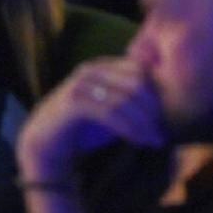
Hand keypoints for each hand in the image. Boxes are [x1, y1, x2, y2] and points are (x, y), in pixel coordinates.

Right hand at [17, 57, 165, 181]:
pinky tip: (139, 141)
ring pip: (125, 98)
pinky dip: (130, 128)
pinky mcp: (73, 102)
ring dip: (144, 122)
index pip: (140, 71)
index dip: (157, 93)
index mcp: (102, 67)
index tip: (166, 118)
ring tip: (155, 140)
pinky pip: (110, 113)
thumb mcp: (113, 111)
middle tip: (162, 132)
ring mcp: (80, 84)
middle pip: (136, 82)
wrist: (46, 145)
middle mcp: (91, 70)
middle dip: (153, 109)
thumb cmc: (83, 129)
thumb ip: (132, 103)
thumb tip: (165, 106)